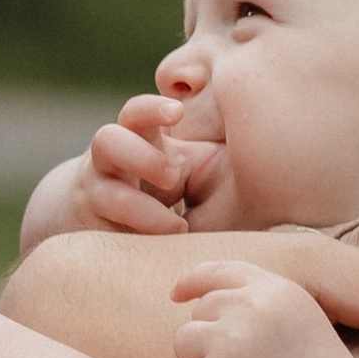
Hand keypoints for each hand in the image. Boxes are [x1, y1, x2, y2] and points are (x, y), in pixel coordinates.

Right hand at [71, 92, 206, 234]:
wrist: (106, 220)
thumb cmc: (164, 186)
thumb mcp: (186, 165)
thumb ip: (212, 155)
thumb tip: (264, 142)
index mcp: (135, 138)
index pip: (135, 113)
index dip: (152, 109)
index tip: (177, 112)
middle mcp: (108, 162)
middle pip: (106, 140)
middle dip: (140, 156)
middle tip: (172, 177)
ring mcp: (94, 196)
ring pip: (106, 195)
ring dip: (143, 211)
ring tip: (178, 226)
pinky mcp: (94, 232)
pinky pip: (107, 235)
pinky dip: (139, 240)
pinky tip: (165, 248)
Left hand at [169, 258, 355, 357]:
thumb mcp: (300, 317)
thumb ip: (259, 300)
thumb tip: (203, 295)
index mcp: (272, 290)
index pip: (219, 271)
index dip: (192, 281)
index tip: (177, 293)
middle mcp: (248, 309)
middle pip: (199, 312)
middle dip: (210, 338)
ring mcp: (227, 343)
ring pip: (184, 342)